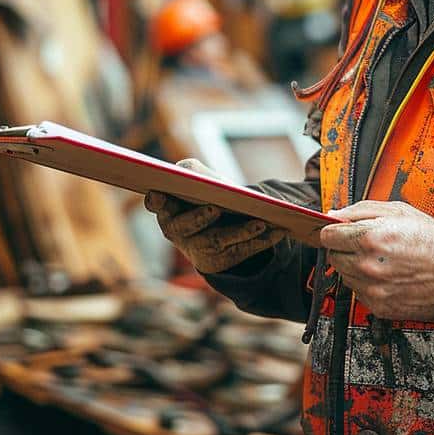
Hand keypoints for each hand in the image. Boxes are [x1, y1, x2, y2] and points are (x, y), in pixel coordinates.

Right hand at [144, 159, 285, 273]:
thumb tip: (190, 173)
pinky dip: (260, 241)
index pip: (156, 203)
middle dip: (198, 218)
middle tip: (214, 209)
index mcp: (168, 206)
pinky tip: (277, 232)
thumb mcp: (199, 179)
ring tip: (260, 223)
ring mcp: (196, 248)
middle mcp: (177, 230)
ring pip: (217, 241)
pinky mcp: (218, 261)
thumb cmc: (206, 193)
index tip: (159, 194)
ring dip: (240, 232)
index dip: (156, 201)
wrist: (223, 220)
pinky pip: (240, 251)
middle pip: (185, 227)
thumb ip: (192, 173)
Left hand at [320, 201, 433, 320]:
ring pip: (344, 276)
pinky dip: (367, 284)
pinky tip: (386, 275)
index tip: (340, 232)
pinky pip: (358, 293)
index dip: (334, 231)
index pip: (327, 236)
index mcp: (370, 237)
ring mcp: (373, 288)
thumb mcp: (398, 211)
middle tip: (364, 245)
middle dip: (344, 248)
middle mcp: (368, 265)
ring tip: (380, 260)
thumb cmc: (431, 240)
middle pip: (332, 257)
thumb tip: (333, 215)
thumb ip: (360, 210)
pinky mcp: (379, 306)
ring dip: (354, 267)